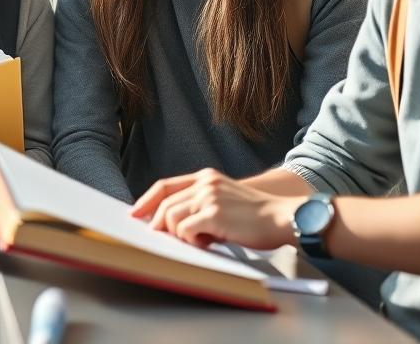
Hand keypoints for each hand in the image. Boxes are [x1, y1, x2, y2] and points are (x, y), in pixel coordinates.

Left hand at [130, 168, 302, 249]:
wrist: (284, 217)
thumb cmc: (256, 216)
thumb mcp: (225, 199)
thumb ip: (200, 203)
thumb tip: (169, 222)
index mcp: (205, 177)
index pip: (164, 185)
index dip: (146, 200)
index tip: (135, 213)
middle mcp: (205, 183)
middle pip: (164, 205)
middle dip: (161, 225)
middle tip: (172, 240)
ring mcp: (209, 197)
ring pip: (171, 218)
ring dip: (181, 235)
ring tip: (204, 240)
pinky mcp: (214, 213)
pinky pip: (185, 230)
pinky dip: (192, 241)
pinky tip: (210, 242)